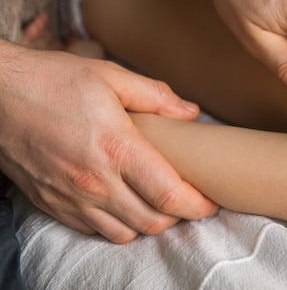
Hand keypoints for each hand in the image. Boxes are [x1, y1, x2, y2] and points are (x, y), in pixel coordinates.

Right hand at [0, 41, 217, 243]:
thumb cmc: (54, 80)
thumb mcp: (111, 76)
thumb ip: (157, 96)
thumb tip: (191, 113)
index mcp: (117, 147)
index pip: (170, 195)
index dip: (198, 205)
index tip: (210, 200)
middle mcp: (95, 180)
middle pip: (152, 223)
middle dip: (179, 217)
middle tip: (188, 200)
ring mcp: (71, 197)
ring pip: (125, 234)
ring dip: (148, 224)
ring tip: (157, 203)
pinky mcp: (51, 204)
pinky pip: (93, 231)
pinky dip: (116, 225)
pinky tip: (123, 203)